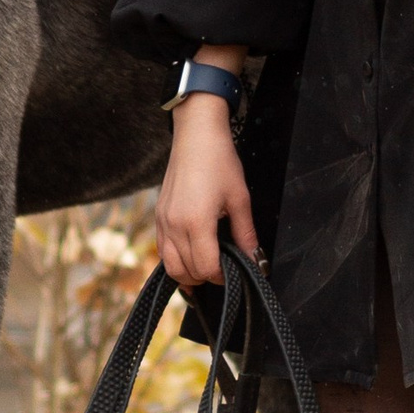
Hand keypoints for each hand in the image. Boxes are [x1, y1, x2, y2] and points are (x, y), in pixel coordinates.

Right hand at [158, 96, 258, 293]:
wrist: (196, 135)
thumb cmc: (220, 162)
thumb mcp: (240, 198)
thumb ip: (246, 234)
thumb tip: (255, 260)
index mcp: (196, 222)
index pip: (206, 267)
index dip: (222, 276)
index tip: (234, 272)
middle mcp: (174, 225)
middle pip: (187, 271)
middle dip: (207, 277)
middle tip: (224, 270)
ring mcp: (163, 221)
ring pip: (170, 265)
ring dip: (188, 273)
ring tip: (206, 267)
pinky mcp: (158, 215)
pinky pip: (162, 249)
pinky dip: (175, 260)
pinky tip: (189, 256)